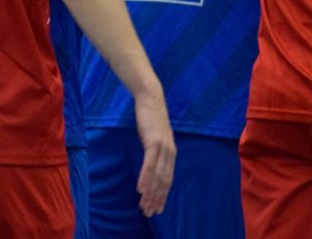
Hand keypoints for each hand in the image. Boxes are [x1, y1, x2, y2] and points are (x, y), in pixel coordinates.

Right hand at [134, 90, 175, 215]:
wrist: (150, 98)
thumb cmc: (150, 118)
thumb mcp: (154, 137)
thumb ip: (154, 151)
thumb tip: (150, 164)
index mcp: (170, 152)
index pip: (168, 179)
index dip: (163, 195)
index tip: (157, 208)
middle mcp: (169, 151)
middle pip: (164, 181)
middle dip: (156, 198)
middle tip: (149, 213)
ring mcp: (162, 146)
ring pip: (157, 175)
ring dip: (150, 192)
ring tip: (143, 206)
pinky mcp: (153, 141)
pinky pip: (149, 163)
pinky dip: (145, 177)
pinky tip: (140, 189)